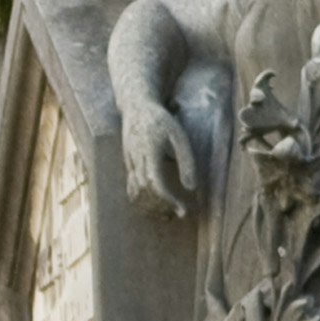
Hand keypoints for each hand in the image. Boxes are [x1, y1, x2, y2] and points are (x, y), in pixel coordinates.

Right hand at [121, 98, 204, 218]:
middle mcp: (135, 160)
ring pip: (136, 193)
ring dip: (151, 206)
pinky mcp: (127, 165)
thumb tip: (192, 188)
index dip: (168, 200)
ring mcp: (128, 163)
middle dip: (161, 206)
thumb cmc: (161, 120)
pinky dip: (142, 200)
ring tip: (168, 213)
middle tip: (178, 213)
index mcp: (149, 152)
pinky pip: (131, 188)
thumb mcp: (179, 136)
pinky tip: (155, 205)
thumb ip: (186, 161)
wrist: (136, 107)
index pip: (155, 184)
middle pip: (144, 192)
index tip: (182, 210)